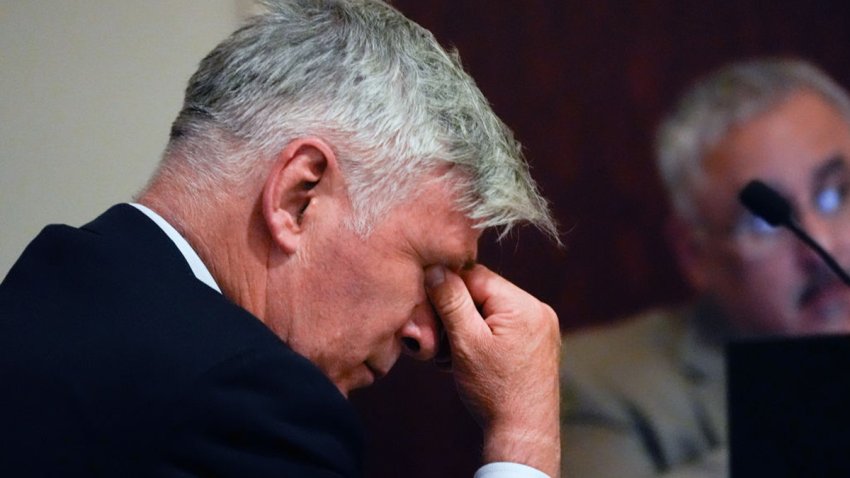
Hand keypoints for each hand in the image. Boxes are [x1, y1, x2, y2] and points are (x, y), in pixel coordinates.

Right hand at [425, 264, 560, 476]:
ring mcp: (540, 327)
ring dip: (465, 328)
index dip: (446, 290)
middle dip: (455, 314)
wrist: (523, 433)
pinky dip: (481, 338)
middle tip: (438, 341)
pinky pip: (501, 327)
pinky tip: (467, 360)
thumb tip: (435, 268)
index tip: (429, 312)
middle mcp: (537, 310)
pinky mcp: (537, 344)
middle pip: (482, 293)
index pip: (474, 275)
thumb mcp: (466, 342)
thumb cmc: (494, 391)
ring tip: (452, 356)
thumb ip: (450, 301)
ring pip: (489, 311)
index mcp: (523, 304)